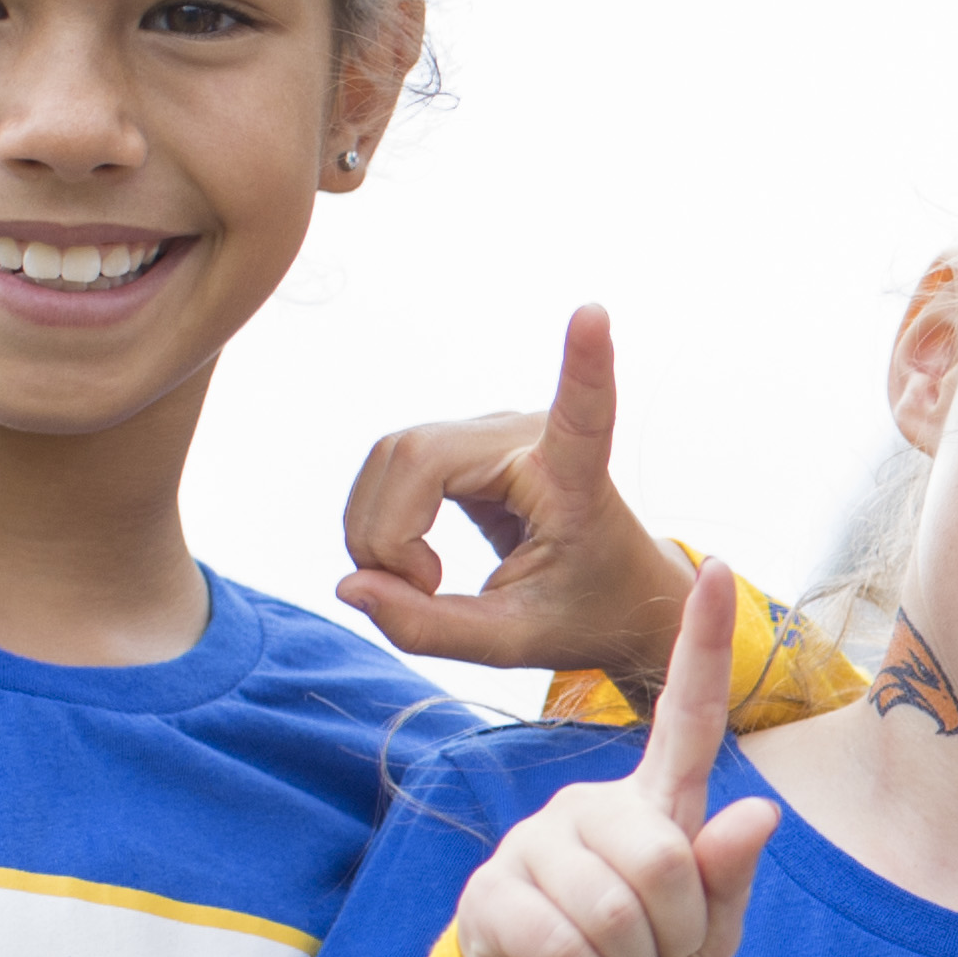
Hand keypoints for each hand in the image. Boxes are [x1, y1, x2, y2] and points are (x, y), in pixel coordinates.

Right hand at [340, 309, 697, 686]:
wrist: (607, 594)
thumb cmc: (583, 611)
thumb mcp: (514, 642)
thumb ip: (429, 628)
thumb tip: (350, 585)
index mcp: (573, 478)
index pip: (583, 413)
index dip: (583, 364)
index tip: (594, 314)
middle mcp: (528, 434)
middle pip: (414, 456)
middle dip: (387, 536)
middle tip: (419, 595)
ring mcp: (491, 430)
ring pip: (391, 457)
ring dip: (378, 531)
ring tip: (419, 586)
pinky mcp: (463, 442)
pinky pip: (393, 466)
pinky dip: (383, 522)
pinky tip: (413, 564)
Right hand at [452, 568, 784, 956]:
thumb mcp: (711, 932)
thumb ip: (729, 876)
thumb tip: (757, 814)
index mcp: (654, 803)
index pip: (687, 717)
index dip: (704, 646)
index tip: (719, 569)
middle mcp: (588, 805)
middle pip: (663, 862)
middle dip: (676, 931)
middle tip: (655, 950)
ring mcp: (533, 843)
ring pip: (615, 913)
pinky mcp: (489, 893)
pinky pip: (565, 947)